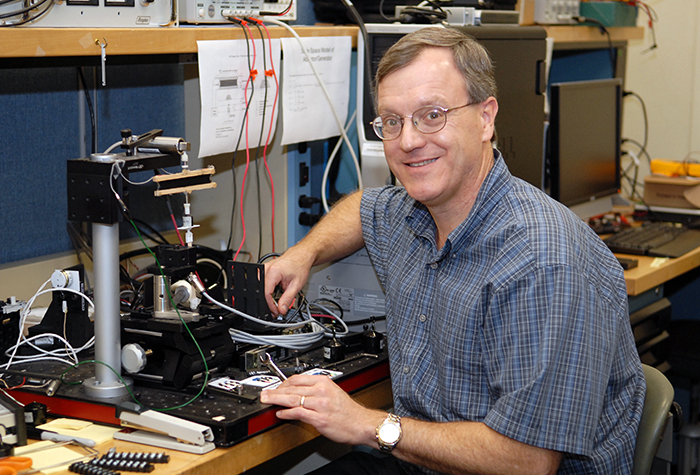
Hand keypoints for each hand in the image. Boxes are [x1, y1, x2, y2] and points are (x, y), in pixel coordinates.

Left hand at [259, 374, 383, 445]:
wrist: (361, 423)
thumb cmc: (348, 411)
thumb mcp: (333, 392)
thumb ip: (316, 390)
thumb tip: (298, 392)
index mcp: (324, 382)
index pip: (297, 378)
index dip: (282, 382)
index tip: (274, 386)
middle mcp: (321, 391)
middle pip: (292, 387)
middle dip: (275, 390)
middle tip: (264, 393)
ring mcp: (320, 404)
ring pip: (293, 399)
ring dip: (277, 400)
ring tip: (267, 401)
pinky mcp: (319, 418)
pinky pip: (298, 413)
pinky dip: (287, 413)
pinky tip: (280, 413)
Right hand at [264, 251, 312, 316]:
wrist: (300, 256)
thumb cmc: (299, 266)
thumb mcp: (296, 285)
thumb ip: (288, 299)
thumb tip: (281, 310)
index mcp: (273, 272)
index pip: (266, 294)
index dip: (270, 306)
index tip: (276, 311)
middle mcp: (265, 269)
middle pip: (261, 291)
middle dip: (268, 303)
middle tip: (276, 308)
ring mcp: (263, 268)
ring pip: (259, 288)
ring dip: (267, 297)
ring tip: (276, 299)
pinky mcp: (263, 270)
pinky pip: (261, 283)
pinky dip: (267, 290)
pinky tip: (274, 291)